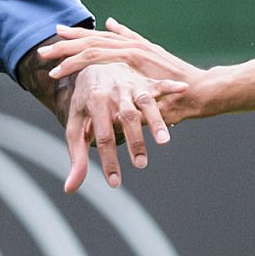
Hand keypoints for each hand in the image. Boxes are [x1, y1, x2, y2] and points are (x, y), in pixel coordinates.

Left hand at [44, 18, 223, 130]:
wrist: (200, 90)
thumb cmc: (178, 82)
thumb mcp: (152, 58)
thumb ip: (131, 39)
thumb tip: (112, 23)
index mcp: (131, 45)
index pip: (98, 38)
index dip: (75, 36)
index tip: (56, 35)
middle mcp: (129, 44)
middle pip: (89, 40)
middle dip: (64, 45)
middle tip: (42, 51)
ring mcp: (131, 49)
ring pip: (90, 47)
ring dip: (66, 54)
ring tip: (47, 61)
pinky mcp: (134, 59)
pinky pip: (101, 58)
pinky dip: (80, 62)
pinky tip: (64, 67)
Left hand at [60, 57, 169, 192]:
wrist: (90, 67)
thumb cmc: (83, 104)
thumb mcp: (75, 128)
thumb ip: (77, 158)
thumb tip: (71, 188)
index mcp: (94, 104)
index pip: (103, 137)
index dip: (109, 160)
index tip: (115, 183)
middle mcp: (113, 93)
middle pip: (126, 119)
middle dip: (135, 141)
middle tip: (141, 164)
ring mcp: (130, 86)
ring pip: (145, 103)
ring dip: (156, 121)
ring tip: (164, 141)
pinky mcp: (143, 82)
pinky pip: (158, 84)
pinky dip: (170, 86)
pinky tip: (184, 89)